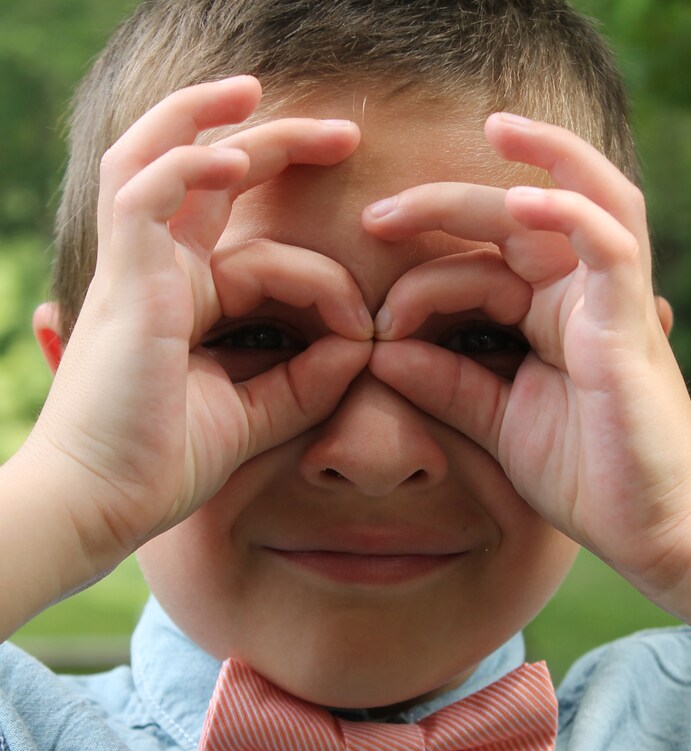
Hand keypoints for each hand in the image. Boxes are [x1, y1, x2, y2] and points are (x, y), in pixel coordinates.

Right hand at [26, 77, 371, 569]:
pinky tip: (236, 156)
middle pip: (207, 179)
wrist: (103, 504)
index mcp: (187, 304)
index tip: (372, 331)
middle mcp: (157, 274)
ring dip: (209, 120)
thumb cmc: (162, 465)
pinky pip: (146, 193)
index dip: (326, 282)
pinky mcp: (123, 279)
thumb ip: (307, 382)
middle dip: (274, 143)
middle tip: (345, 133)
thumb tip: (364, 345)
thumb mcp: (254, 418)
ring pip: (159, 159)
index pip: (260, 256)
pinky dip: (188, 164)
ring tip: (258, 92)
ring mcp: (135, 270)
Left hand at [363, 114, 690, 609]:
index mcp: (548, 317)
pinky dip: (572, 213)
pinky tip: (523, 200)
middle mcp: (581, 297)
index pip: (479, 267)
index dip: (421, 282)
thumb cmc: (586, 477)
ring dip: (541, 158)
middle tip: (377, 215)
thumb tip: (379, 350)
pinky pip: (611, 246)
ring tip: (493, 127)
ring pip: (580, 202)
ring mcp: (611, 304)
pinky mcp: (630, 324)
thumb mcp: (497, 423)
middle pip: (515, 220)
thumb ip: (444, 383)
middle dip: (445, 204)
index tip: (372, 324)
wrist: (650, 533)